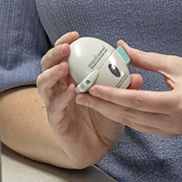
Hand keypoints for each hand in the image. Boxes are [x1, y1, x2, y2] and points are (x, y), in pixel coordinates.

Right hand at [37, 32, 144, 165]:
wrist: (97, 147)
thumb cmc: (103, 118)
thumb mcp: (116, 99)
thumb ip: (125, 88)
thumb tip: (138, 77)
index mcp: (70, 78)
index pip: (62, 56)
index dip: (65, 43)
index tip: (75, 34)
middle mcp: (58, 88)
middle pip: (46, 65)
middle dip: (55, 54)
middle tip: (67, 47)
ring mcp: (54, 103)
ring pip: (43, 84)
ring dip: (52, 73)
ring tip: (65, 67)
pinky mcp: (56, 120)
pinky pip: (55, 106)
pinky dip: (62, 97)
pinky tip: (72, 91)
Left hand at [73, 41, 181, 137]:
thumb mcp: (176, 64)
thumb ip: (146, 59)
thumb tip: (121, 47)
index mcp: (177, 103)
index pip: (137, 101)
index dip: (112, 95)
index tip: (93, 88)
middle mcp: (172, 122)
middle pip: (129, 116)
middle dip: (103, 106)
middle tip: (80, 95)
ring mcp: (169, 132)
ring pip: (132, 123)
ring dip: (109, 112)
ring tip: (89, 101)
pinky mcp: (167, 135)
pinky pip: (140, 126)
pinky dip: (123, 116)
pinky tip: (109, 107)